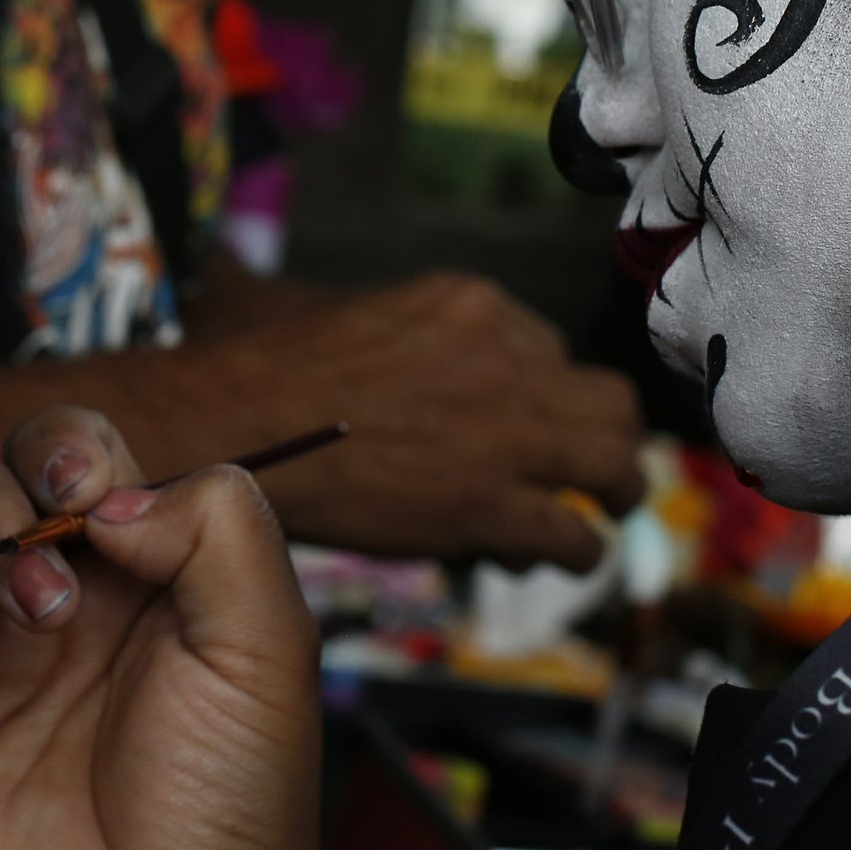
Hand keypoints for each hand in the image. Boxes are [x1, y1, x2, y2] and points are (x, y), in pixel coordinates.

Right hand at [0, 270, 644, 569]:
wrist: (235, 429)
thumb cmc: (254, 366)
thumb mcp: (318, 300)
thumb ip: (350, 304)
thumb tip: (295, 293)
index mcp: (471, 302)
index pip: (546, 347)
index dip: (537, 392)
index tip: (517, 423)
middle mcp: (507, 356)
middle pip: (606, 397)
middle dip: (600, 434)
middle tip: (587, 468)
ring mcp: (507, 431)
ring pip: (614, 461)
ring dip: (608, 490)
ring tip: (596, 512)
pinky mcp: (492, 505)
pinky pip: (572, 534)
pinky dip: (572, 549)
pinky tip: (551, 556)